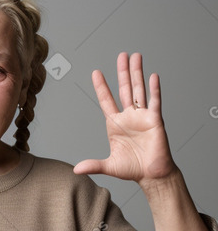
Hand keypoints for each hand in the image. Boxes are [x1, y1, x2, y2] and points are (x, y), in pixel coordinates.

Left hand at [73, 52, 177, 189]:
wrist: (152, 175)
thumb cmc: (133, 169)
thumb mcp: (109, 166)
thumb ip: (93, 165)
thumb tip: (76, 170)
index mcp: (116, 124)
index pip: (106, 101)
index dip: (101, 87)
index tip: (95, 73)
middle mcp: (129, 117)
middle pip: (124, 89)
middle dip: (122, 72)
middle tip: (122, 55)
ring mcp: (143, 117)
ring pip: (139, 90)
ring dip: (137, 73)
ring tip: (136, 56)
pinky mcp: (155, 120)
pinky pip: (155, 102)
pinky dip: (154, 89)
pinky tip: (152, 76)